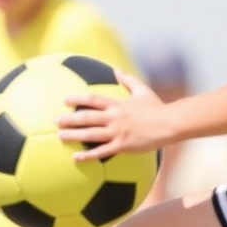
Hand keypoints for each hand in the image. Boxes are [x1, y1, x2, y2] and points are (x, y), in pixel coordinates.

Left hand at [57, 70, 172, 159]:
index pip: (92, 100)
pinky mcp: (122, 146)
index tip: (66, 100)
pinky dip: (87, 155)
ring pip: (90, 134)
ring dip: (74, 135)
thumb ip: (127, 80)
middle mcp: (114, 118)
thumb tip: (116, 69)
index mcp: (117, 104)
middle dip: (69, 119)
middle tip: (56, 120)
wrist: (170, 124)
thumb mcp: (142, 90)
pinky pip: (101, 152)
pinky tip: (76, 157)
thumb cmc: (157, 107)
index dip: (77, 99)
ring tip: (60, 136)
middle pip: (87, 117)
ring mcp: (117, 132)